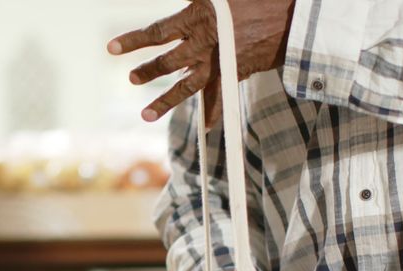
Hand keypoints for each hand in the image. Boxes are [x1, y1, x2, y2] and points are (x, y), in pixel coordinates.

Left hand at [108, 0, 295, 126]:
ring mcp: (218, 62)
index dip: (132, 40)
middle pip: (167, 62)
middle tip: (131, 78)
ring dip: (165, 100)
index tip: (111, 48)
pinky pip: (219, 97)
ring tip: (145, 114)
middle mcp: (203, 44)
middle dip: (148, 71)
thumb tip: (188, 0)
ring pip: (186, 86)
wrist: (291, 18)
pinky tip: (206, 127)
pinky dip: (213, 112)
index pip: (157, 33)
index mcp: (197, 19)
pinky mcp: (233, 73)